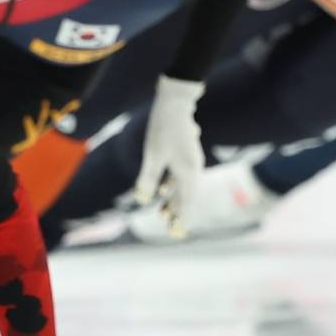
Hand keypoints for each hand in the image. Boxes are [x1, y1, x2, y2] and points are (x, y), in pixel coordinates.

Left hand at [130, 78, 211, 237]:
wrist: (176, 101)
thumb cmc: (163, 128)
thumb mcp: (153, 155)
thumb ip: (148, 178)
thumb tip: (143, 199)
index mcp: (188, 171)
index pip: (186, 202)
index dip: (181, 218)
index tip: (177, 234)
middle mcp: (193, 168)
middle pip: (186, 196)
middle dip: (177, 212)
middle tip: (170, 229)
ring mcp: (191, 160)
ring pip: (183, 186)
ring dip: (174, 200)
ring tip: (163, 213)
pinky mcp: (185, 153)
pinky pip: (181, 176)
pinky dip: (173, 186)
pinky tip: (163, 190)